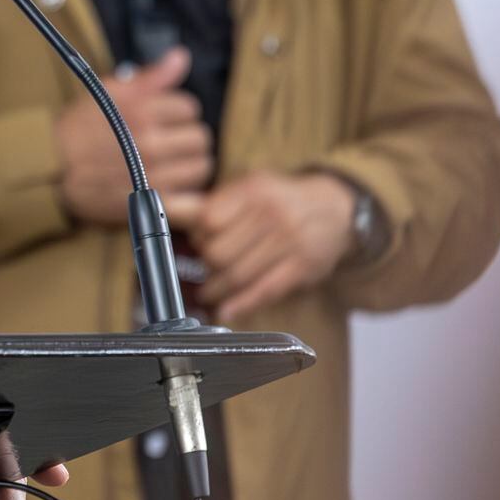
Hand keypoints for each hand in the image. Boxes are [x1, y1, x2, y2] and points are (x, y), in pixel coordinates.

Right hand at [55, 46, 210, 224]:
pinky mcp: (150, 205)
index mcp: (143, 112)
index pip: (190, 107)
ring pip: (201, 168)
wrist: (50, 170)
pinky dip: (190, 199)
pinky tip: (177, 191)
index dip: (177, 111)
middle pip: (201, 138)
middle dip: (187, 137)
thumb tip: (181, 57)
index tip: (163, 118)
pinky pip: (192, 203)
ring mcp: (153, 177)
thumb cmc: (78, 129)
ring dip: (190, 166)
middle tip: (170, 142)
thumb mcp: (108, 91)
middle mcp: (151, 144)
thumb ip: (150, 76)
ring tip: (171, 165)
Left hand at [187, 171, 356, 322]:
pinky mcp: (302, 269)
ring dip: (217, 289)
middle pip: (219, 252)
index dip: (196, 234)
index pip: (208, 220)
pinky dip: (241, 305)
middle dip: (206, 263)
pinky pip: (264, 291)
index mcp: (254, 190)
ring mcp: (290, 243)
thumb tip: (163, 205)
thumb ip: (207, 202)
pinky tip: (225, 310)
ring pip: (238, 276)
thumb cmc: (280, 199)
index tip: (196, 239)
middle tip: (206, 263)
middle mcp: (272, 215)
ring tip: (208, 290)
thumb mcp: (248, 188)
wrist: (336, 208)